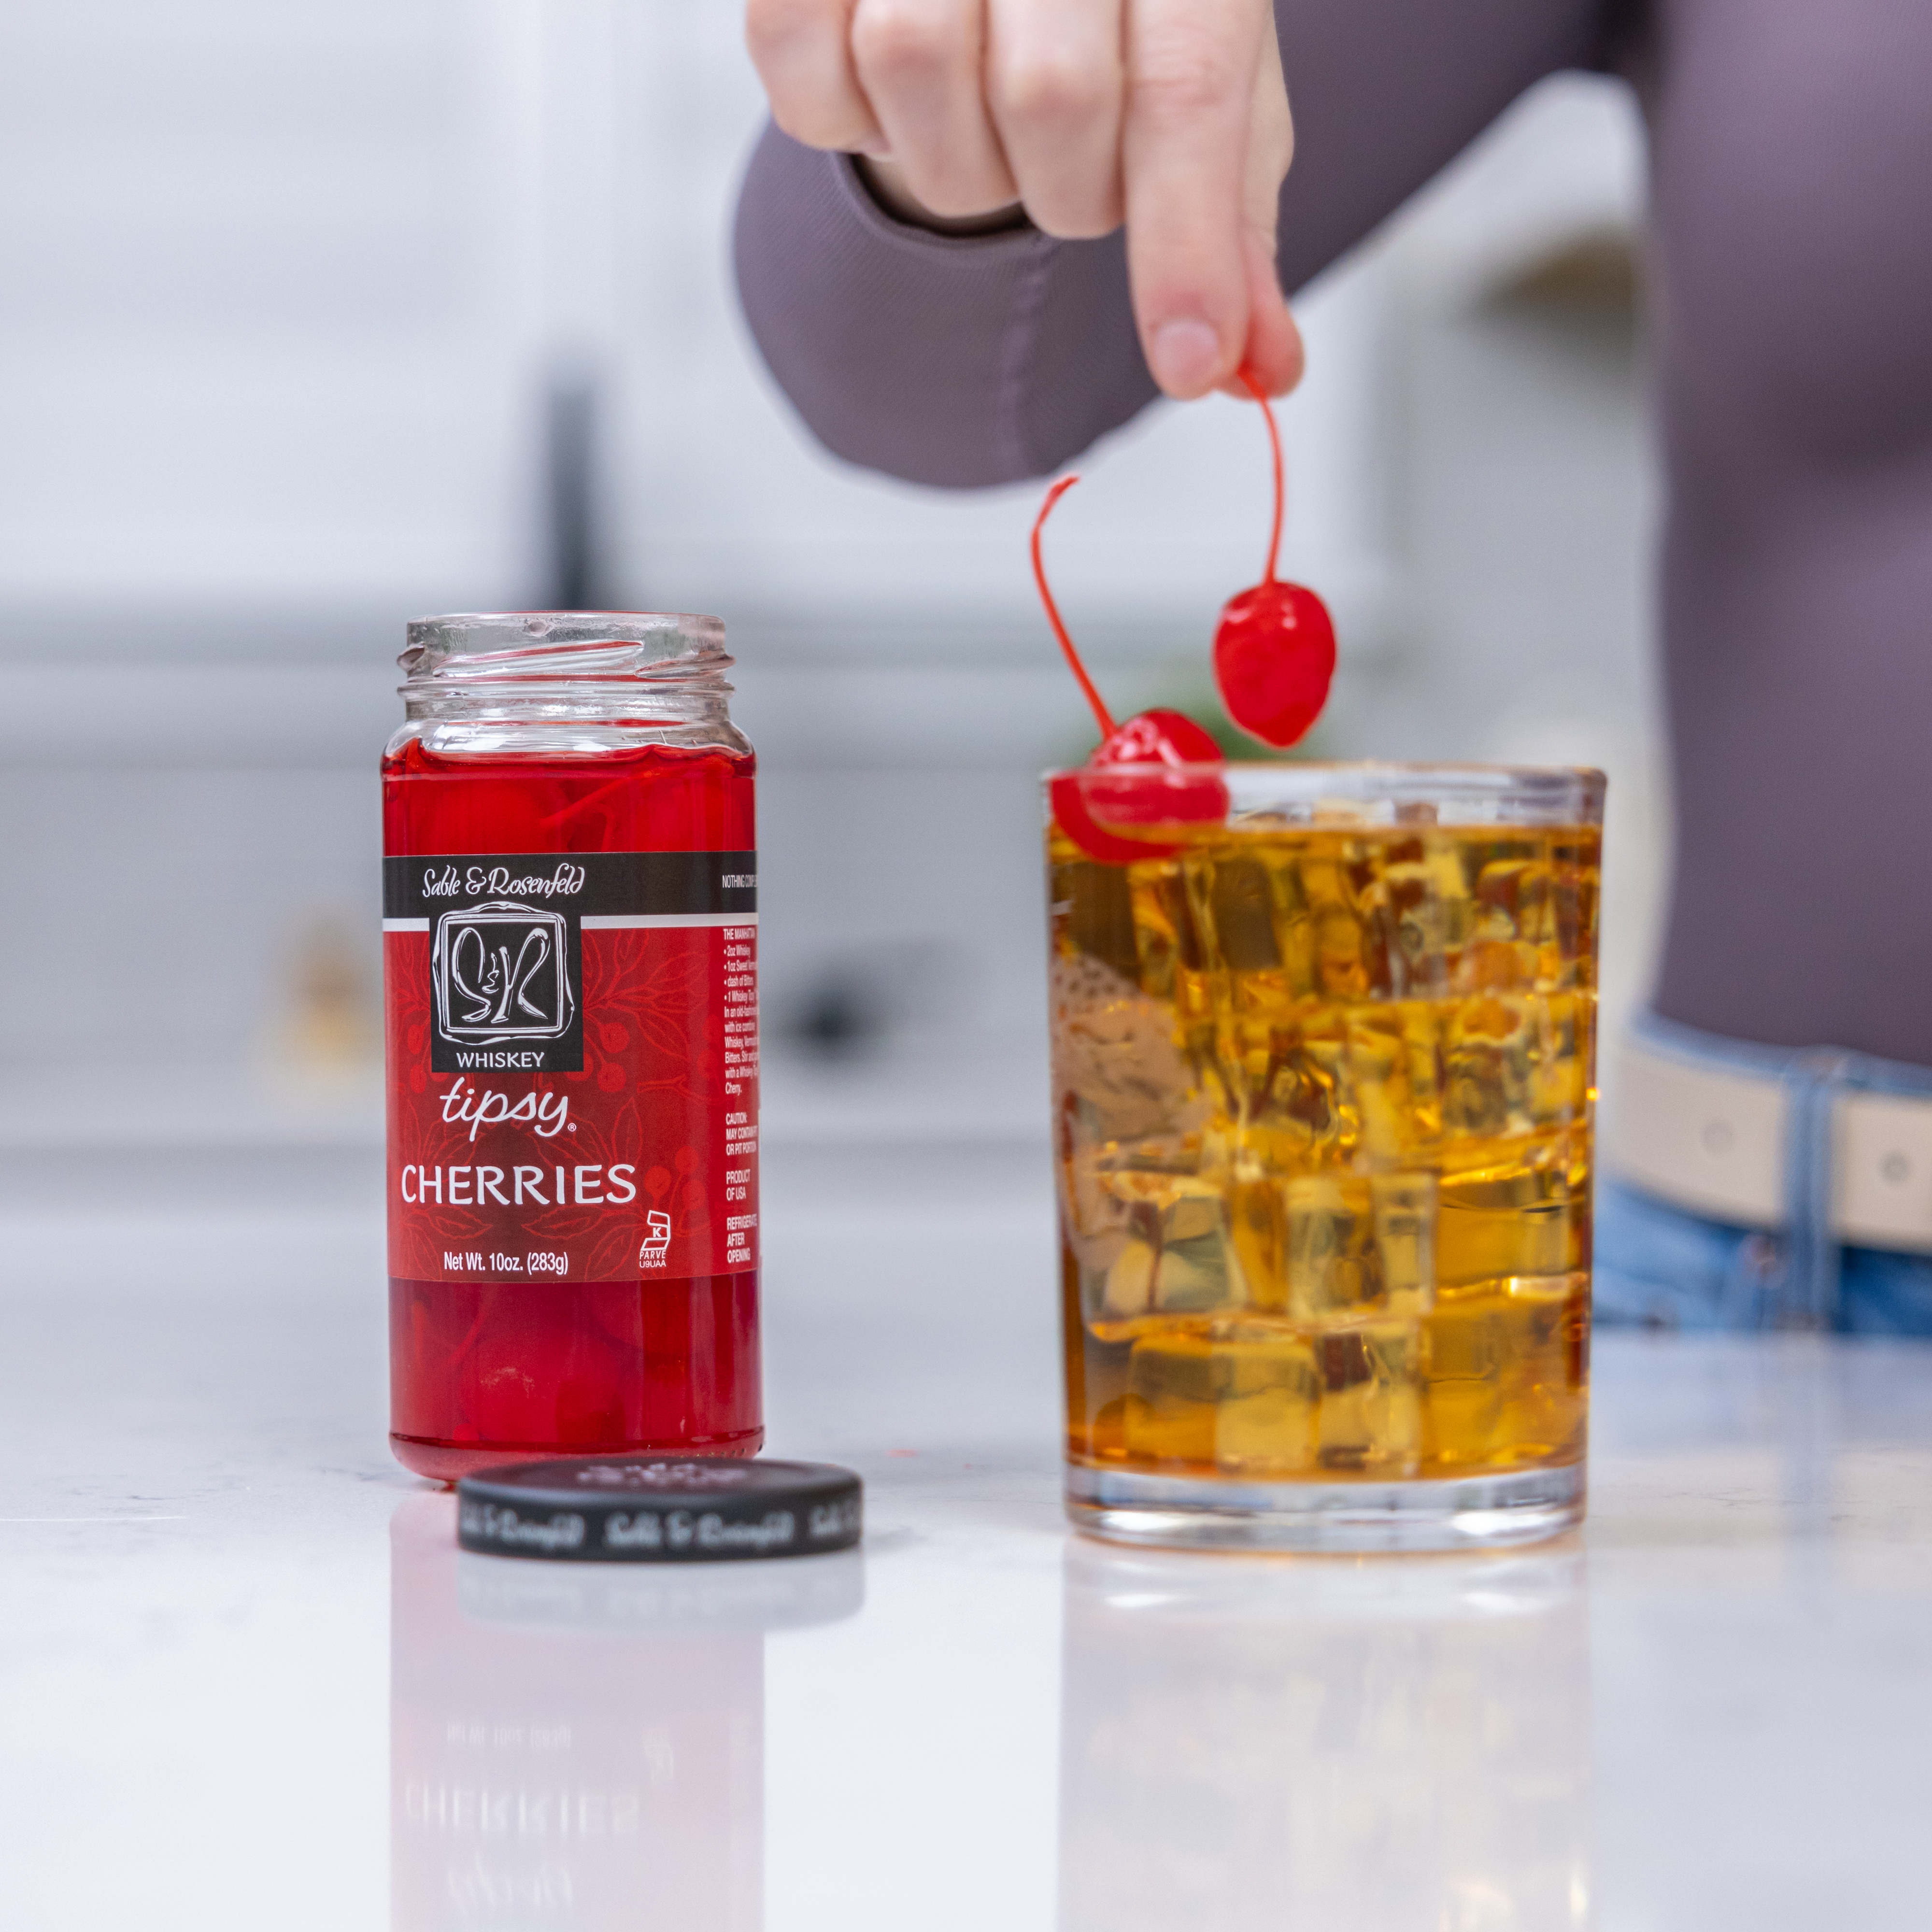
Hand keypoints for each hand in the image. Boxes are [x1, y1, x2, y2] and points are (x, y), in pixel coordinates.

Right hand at [745, 0, 1302, 401]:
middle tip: (1069, 159)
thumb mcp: (1205, 92)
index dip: (1185, 241)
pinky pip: (809, 87)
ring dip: (959, 156)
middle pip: (1048, 95)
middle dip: (1065, 185)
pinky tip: (896, 89)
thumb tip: (1262, 368)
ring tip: (983, 109)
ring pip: (914, 66)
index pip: (1185, 88)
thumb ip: (1229, 230)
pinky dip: (852, 124)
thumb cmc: (1116, 12)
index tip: (1190, 364)